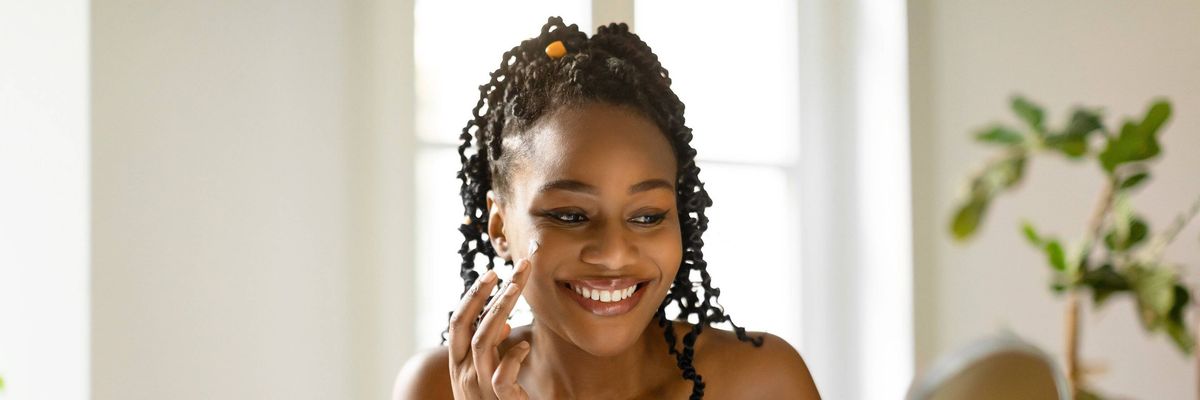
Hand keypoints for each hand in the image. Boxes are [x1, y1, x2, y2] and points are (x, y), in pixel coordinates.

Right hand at [447, 259, 533, 399]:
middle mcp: (464, 375)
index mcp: (459, 365)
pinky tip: (524, 345)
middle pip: (466, 325)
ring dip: (501, 310)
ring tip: (518, 290)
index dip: (473, 296)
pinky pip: (502, 376)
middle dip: (486, 294)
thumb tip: (499, 321)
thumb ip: (491, 350)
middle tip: (510, 270)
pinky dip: (513, 357)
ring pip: (483, 342)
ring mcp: (479, 390)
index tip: (492, 273)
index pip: (458, 322)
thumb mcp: (489, 374)